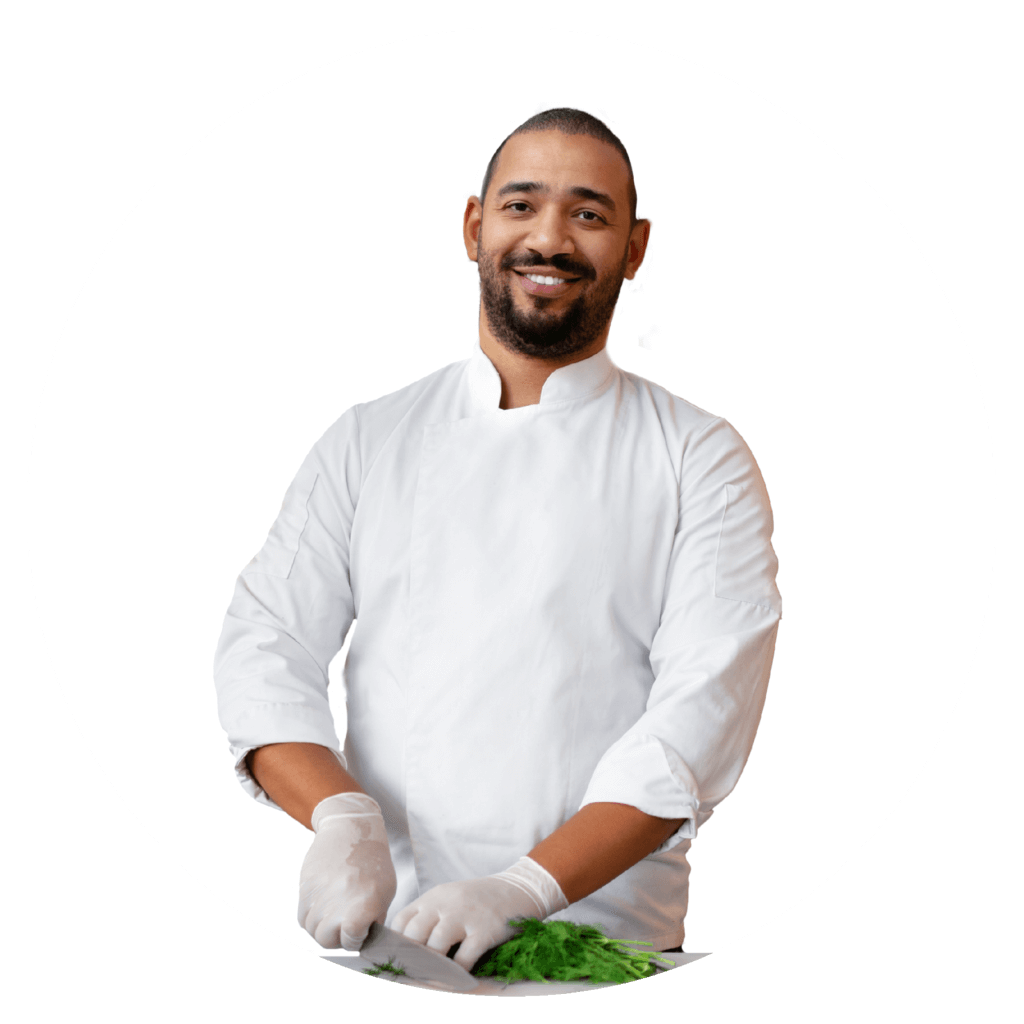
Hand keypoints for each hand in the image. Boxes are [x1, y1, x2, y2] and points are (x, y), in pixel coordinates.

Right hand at [297, 792, 396, 949]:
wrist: (351, 829)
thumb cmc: (373, 861)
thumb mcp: (385, 892)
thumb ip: (374, 921)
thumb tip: (362, 941)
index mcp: (363, 904)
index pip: (351, 941)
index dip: (357, 939)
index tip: (361, 929)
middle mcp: (338, 902)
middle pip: (327, 941)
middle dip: (338, 937)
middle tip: (347, 922)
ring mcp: (318, 895)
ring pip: (312, 930)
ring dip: (324, 927)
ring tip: (337, 909)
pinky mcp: (304, 887)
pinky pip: (303, 917)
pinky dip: (313, 917)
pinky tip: (326, 903)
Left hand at [392, 856, 568, 971]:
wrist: (519, 888)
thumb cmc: (480, 899)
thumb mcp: (450, 899)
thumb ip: (429, 917)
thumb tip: (406, 949)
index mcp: (434, 897)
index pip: (402, 921)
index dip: (396, 944)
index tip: (397, 961)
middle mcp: (446, 904)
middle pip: (414, 935)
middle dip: (410, 959)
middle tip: (411, 976)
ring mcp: (466, 916)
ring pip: (436, 947)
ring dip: (432, 968)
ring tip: (432, 981)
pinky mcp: (485, 930)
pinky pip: (464, 959)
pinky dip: (458, 973)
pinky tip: (458, 979)